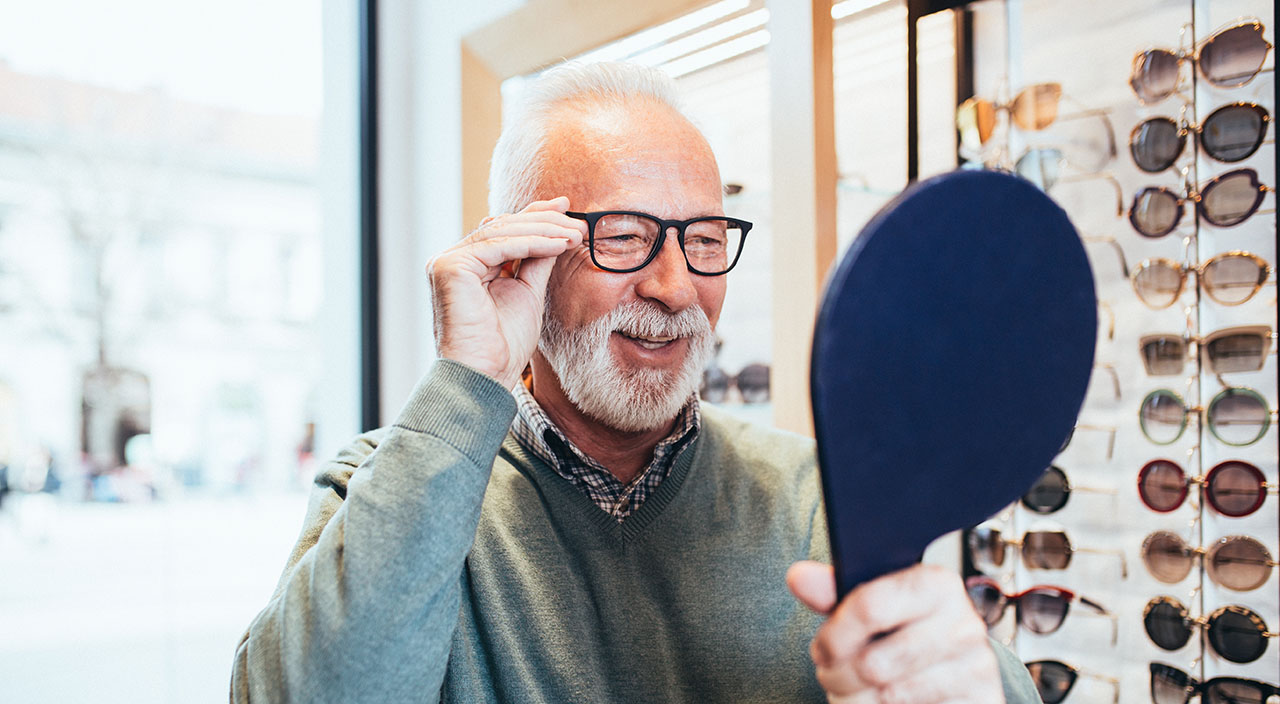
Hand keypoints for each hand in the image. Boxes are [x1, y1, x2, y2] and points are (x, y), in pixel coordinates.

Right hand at [428, 197, 585, 388]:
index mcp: (467, 266)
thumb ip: (535, 262)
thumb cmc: (503, 346)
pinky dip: (533, 243)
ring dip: (545, 231)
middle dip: (544, 221)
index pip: (503, 231)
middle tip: (578, 220)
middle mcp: (452, 260)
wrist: (484, 376)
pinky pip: (499, 246)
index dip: (535, 217)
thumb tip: (557, 233)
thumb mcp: (526, 294)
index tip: (567, 208)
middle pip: (503, 227)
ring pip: (502, 232)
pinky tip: (559, 245)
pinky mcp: (450, 267)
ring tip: (576, 234)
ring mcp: (447, 262)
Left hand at [787, 562, 1004, 703]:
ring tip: (855, 688)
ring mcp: (974, 669)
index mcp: (936, 584)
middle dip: (839, 675)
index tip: (822, 649)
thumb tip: (799, 577)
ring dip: (856, 699)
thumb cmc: (904, 632)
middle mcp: (963, 624)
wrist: (954, 670)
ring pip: (887, 697)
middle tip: (832, 674)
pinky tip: (884, 702)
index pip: (870, 607)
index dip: (835, 635)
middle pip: (872, 663)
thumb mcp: (872, 607)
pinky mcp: (979, 701)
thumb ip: (835, 593)